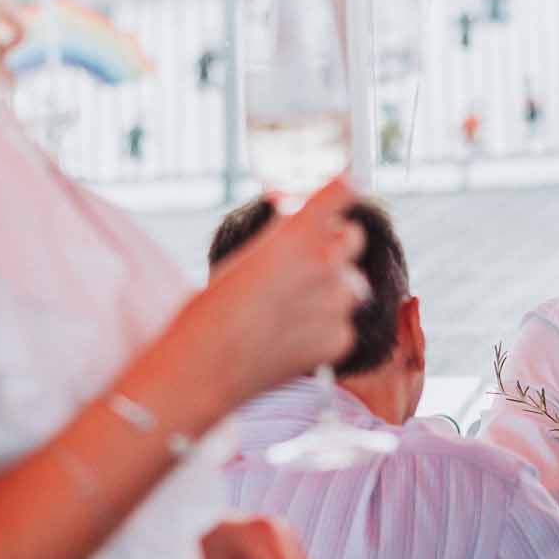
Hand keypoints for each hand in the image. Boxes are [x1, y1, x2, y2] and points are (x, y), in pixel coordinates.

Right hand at [189, 176, 368, 400]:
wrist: (205, 368)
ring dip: (332, 291)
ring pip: (352, 286)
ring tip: (291, 310)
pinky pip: (344, 324)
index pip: (342, 191)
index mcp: (297, 234)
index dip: (342, 190)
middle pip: (353, 238)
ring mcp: (336, 303)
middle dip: (335, 246)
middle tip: (307, 263)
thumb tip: (297, 220)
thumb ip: (282, 238)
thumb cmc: (211, 312)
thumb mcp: (245, 258)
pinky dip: (326, 330)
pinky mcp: (340, 339)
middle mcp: (324, 263)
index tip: (343, 190)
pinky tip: (291, 339)